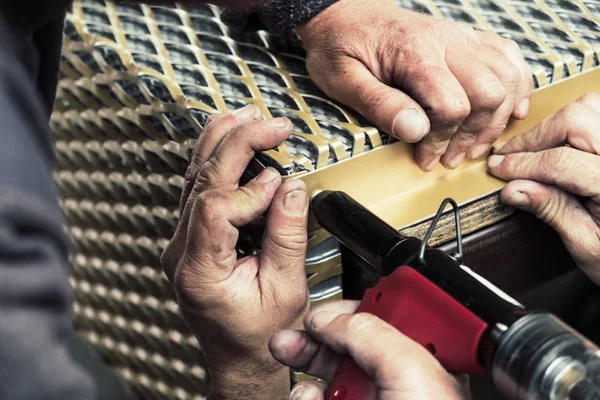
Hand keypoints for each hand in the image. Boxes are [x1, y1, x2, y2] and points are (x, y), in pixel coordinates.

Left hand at [161, 105, 309, 398]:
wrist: (239, 357)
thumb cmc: (260, 334)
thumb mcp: (284, 289)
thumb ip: (287, 236)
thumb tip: (292, 187)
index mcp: (200, 272)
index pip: (214, 207)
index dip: (249, 187)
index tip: (281, 181)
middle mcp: (180, 253)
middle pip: (200, 182)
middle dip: (236, 144)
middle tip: (270, 123)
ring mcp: (180, 243)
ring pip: (193, 178)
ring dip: (221, 142)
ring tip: (247, 117)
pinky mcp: (190, 236)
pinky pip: (199, 189)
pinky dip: (218, 160)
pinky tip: (232, 140)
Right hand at [270, 301, 469, 399]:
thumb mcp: (409, 374)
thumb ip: (371, 334)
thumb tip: (332, 318)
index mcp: (422, 363)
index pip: (382, 320)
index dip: (348, 311)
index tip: (322, 312)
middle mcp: (397, 384)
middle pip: (348, 347)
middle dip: (314, 339)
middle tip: (290, 338)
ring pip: (329, 379)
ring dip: (305, 371)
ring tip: (294, 370)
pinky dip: (306, 397)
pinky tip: (305, 398)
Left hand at [296, 0, 532, 170]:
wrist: (343, 14)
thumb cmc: (340, 47)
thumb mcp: (344, 81)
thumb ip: (380, 105)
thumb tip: (416, 131)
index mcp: (414, 53)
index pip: (451, 105)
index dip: (442, 139)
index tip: (425, 157)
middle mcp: (446, 41)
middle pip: (489, 92)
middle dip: (473, 134)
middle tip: (449, 157)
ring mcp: (460, 37)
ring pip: (505, 77)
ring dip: (496, 118)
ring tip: (474, 145)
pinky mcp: (466, 38)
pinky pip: (507, 57)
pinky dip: (517, 86)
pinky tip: (510, 109)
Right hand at [487, 93, 599, 283]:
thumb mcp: (586, 245)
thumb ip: (551, 210)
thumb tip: (513, 189)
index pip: (560, 161)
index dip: (522, 163)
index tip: (499, 168)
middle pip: (575, 119)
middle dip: (535, 137)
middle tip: (509, 155)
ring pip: (590, 107)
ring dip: (556, 124)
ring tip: (535, 147)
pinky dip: (578, 121)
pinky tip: (561, 142)